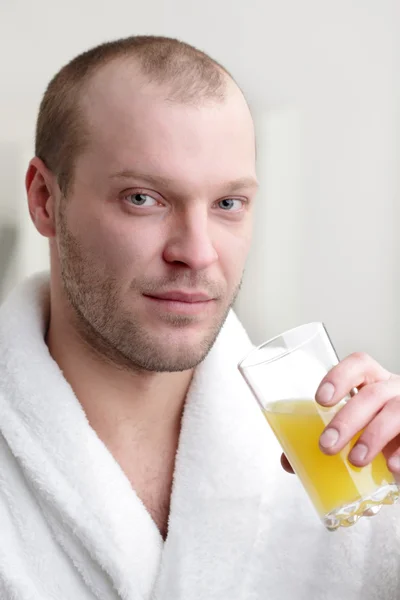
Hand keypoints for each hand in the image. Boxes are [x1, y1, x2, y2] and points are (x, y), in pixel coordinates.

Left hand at [280, 352, 399, 474]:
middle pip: (372, 394)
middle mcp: (395, 390)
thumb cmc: (380, 431)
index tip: (320, 400)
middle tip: (326, 446)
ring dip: (373, 436)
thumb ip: (326, 438)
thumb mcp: (356, 428)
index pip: (359, 364)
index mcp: (374, 382)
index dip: (339, 377)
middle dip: (347, 420)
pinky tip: (392, 468)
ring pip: (397, 412)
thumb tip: (289, 461)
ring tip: (355, 460)